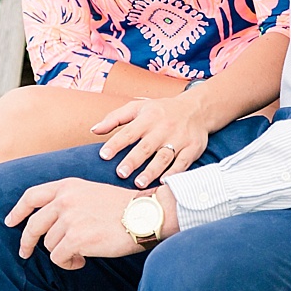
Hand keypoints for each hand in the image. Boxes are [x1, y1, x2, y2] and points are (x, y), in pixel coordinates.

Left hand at [5, 179, 149, 269]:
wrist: (143, 214)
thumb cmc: (121, 207)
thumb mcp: (90, 192)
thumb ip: (68, 200)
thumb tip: (48, 220)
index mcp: (67, 186)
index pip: (31, 196)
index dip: (17, 211)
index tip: (11, 222)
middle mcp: (65, 200)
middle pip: (33, 225)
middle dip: (27, 242)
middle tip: (25, 252)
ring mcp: (69, 219)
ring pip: (48, 245)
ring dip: (61, 253)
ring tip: (79, 252)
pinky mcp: (76, 238)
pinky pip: (59, 258)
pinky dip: (69, 263)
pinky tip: (82, 260)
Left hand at [91, 88, 210, 187]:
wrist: (196, 109)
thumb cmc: (161, 110)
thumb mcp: (138, 107)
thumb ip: (115, 118)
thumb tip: (94, 130)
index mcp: (147, 118)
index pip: (129, 131)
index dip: (116, 143)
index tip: (104, 155)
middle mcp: (163, 128)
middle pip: (146, 146)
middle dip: (133, 160)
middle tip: (120, 173)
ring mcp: (179, 139)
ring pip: (164, 156)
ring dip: (151, 170)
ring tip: (139, 183)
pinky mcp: (192, 148)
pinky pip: (183, 162)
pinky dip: (174, 173)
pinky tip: (164, 182)